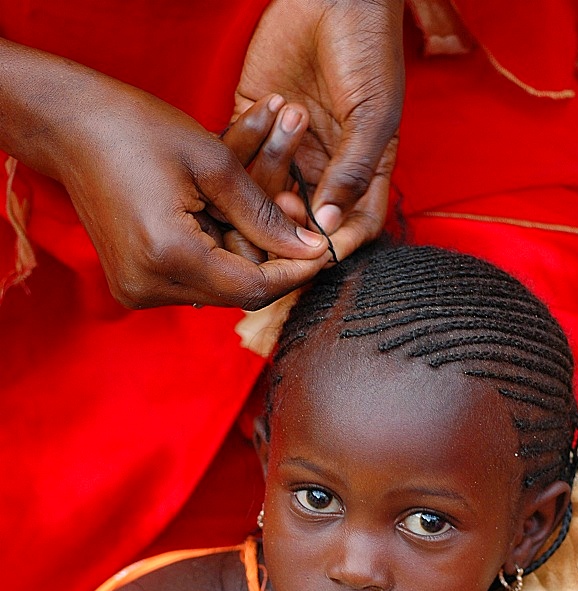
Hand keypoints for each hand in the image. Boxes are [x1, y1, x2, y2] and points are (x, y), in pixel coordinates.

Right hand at [0, 41, 330, 309]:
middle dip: (272, 257)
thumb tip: (310, 249)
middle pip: (237, 293)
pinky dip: (219, 254)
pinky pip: (194, 280)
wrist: (70, 129)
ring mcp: (137, 291)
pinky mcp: (133, 285)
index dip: (294, 271)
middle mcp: (149, 286)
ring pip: (218, 288)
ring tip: (262, 211)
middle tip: (295, 218)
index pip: (253, 287)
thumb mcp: (213, 162)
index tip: (324, 248)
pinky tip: (225, 220)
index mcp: (168, 256)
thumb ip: (264, 214)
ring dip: (246, 253)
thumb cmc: (138, 130)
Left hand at [236, 0, 405, 258]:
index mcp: (362, 171)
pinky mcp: (255, 122)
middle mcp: (324, 167)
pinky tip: (265, 113)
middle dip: (289, 221)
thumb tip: (331, 226)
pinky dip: (246, 144)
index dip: (336, 244)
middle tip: (282, 208)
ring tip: (285, 135)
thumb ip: (353, 171)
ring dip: (270, 174)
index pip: (352, 227)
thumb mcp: (373, 115)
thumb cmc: (368, 50)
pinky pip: (241, 153)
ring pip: (267, 190)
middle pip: (302, 219)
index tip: (317, 247)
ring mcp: (288, 147)